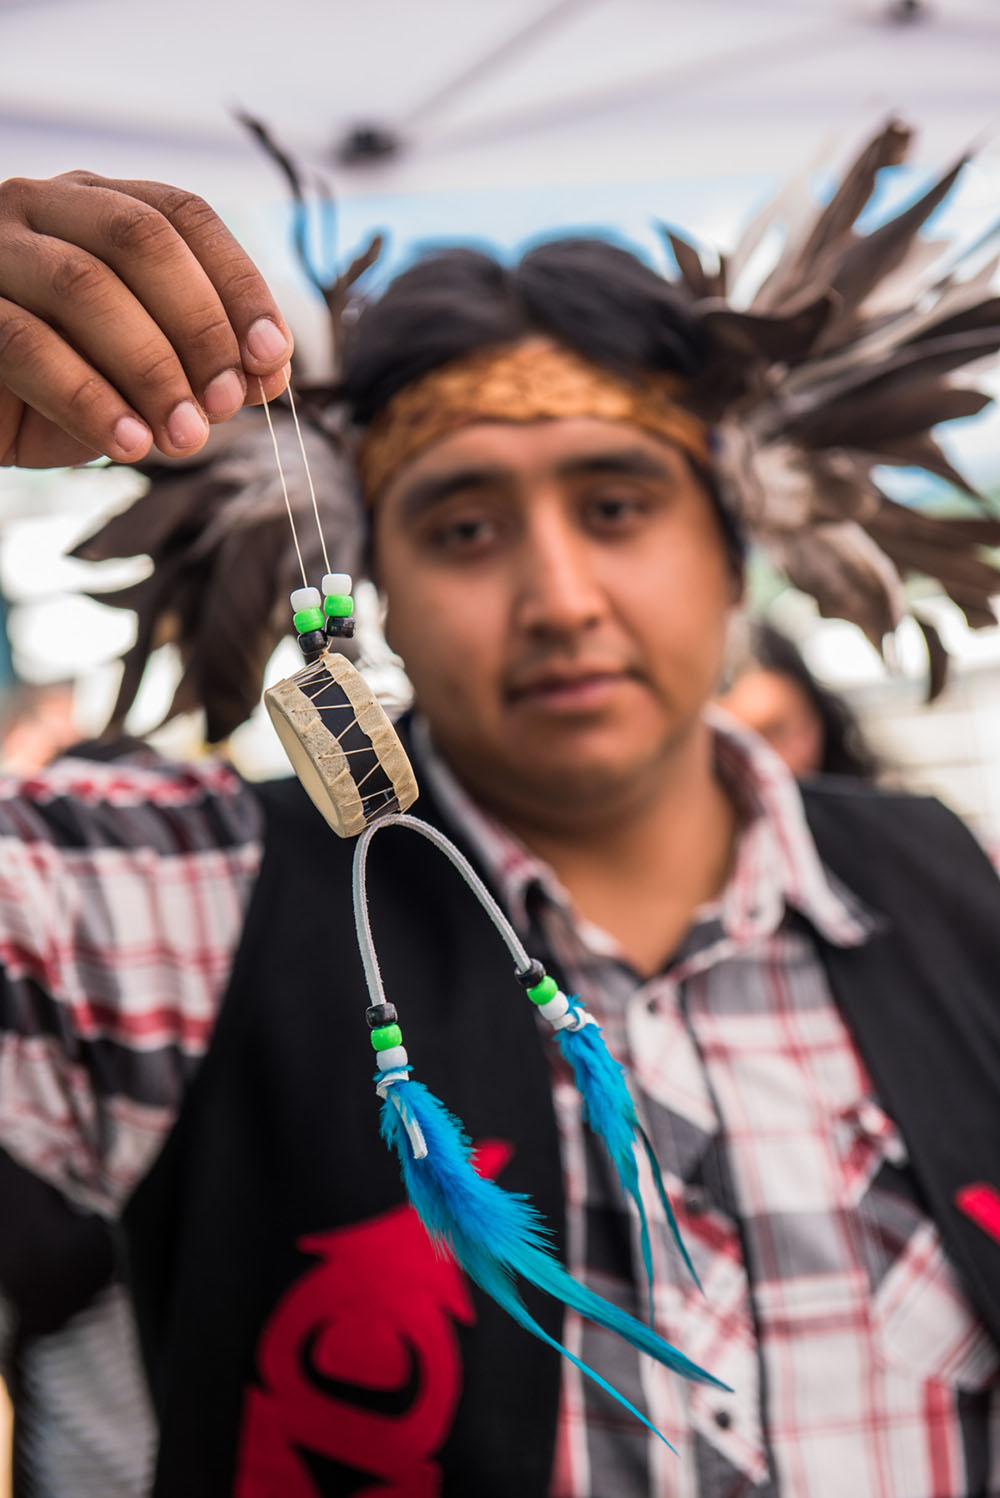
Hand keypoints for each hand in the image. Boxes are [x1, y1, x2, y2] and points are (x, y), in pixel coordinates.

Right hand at [0, 171, 294, 467]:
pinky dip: (89, 400)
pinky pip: (28, 344)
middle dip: (199, 326)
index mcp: (104, 205)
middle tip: (226, 402)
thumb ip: (208, 363)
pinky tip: (130, 444)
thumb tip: (270, 372)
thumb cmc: (70, 383)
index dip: (239, 284)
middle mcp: (46, 207)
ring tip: (184, 438)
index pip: (186, 216)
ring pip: (83, 286)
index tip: (272, 356)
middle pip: (139, 239)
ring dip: (151, 370)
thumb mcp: (151, 373)